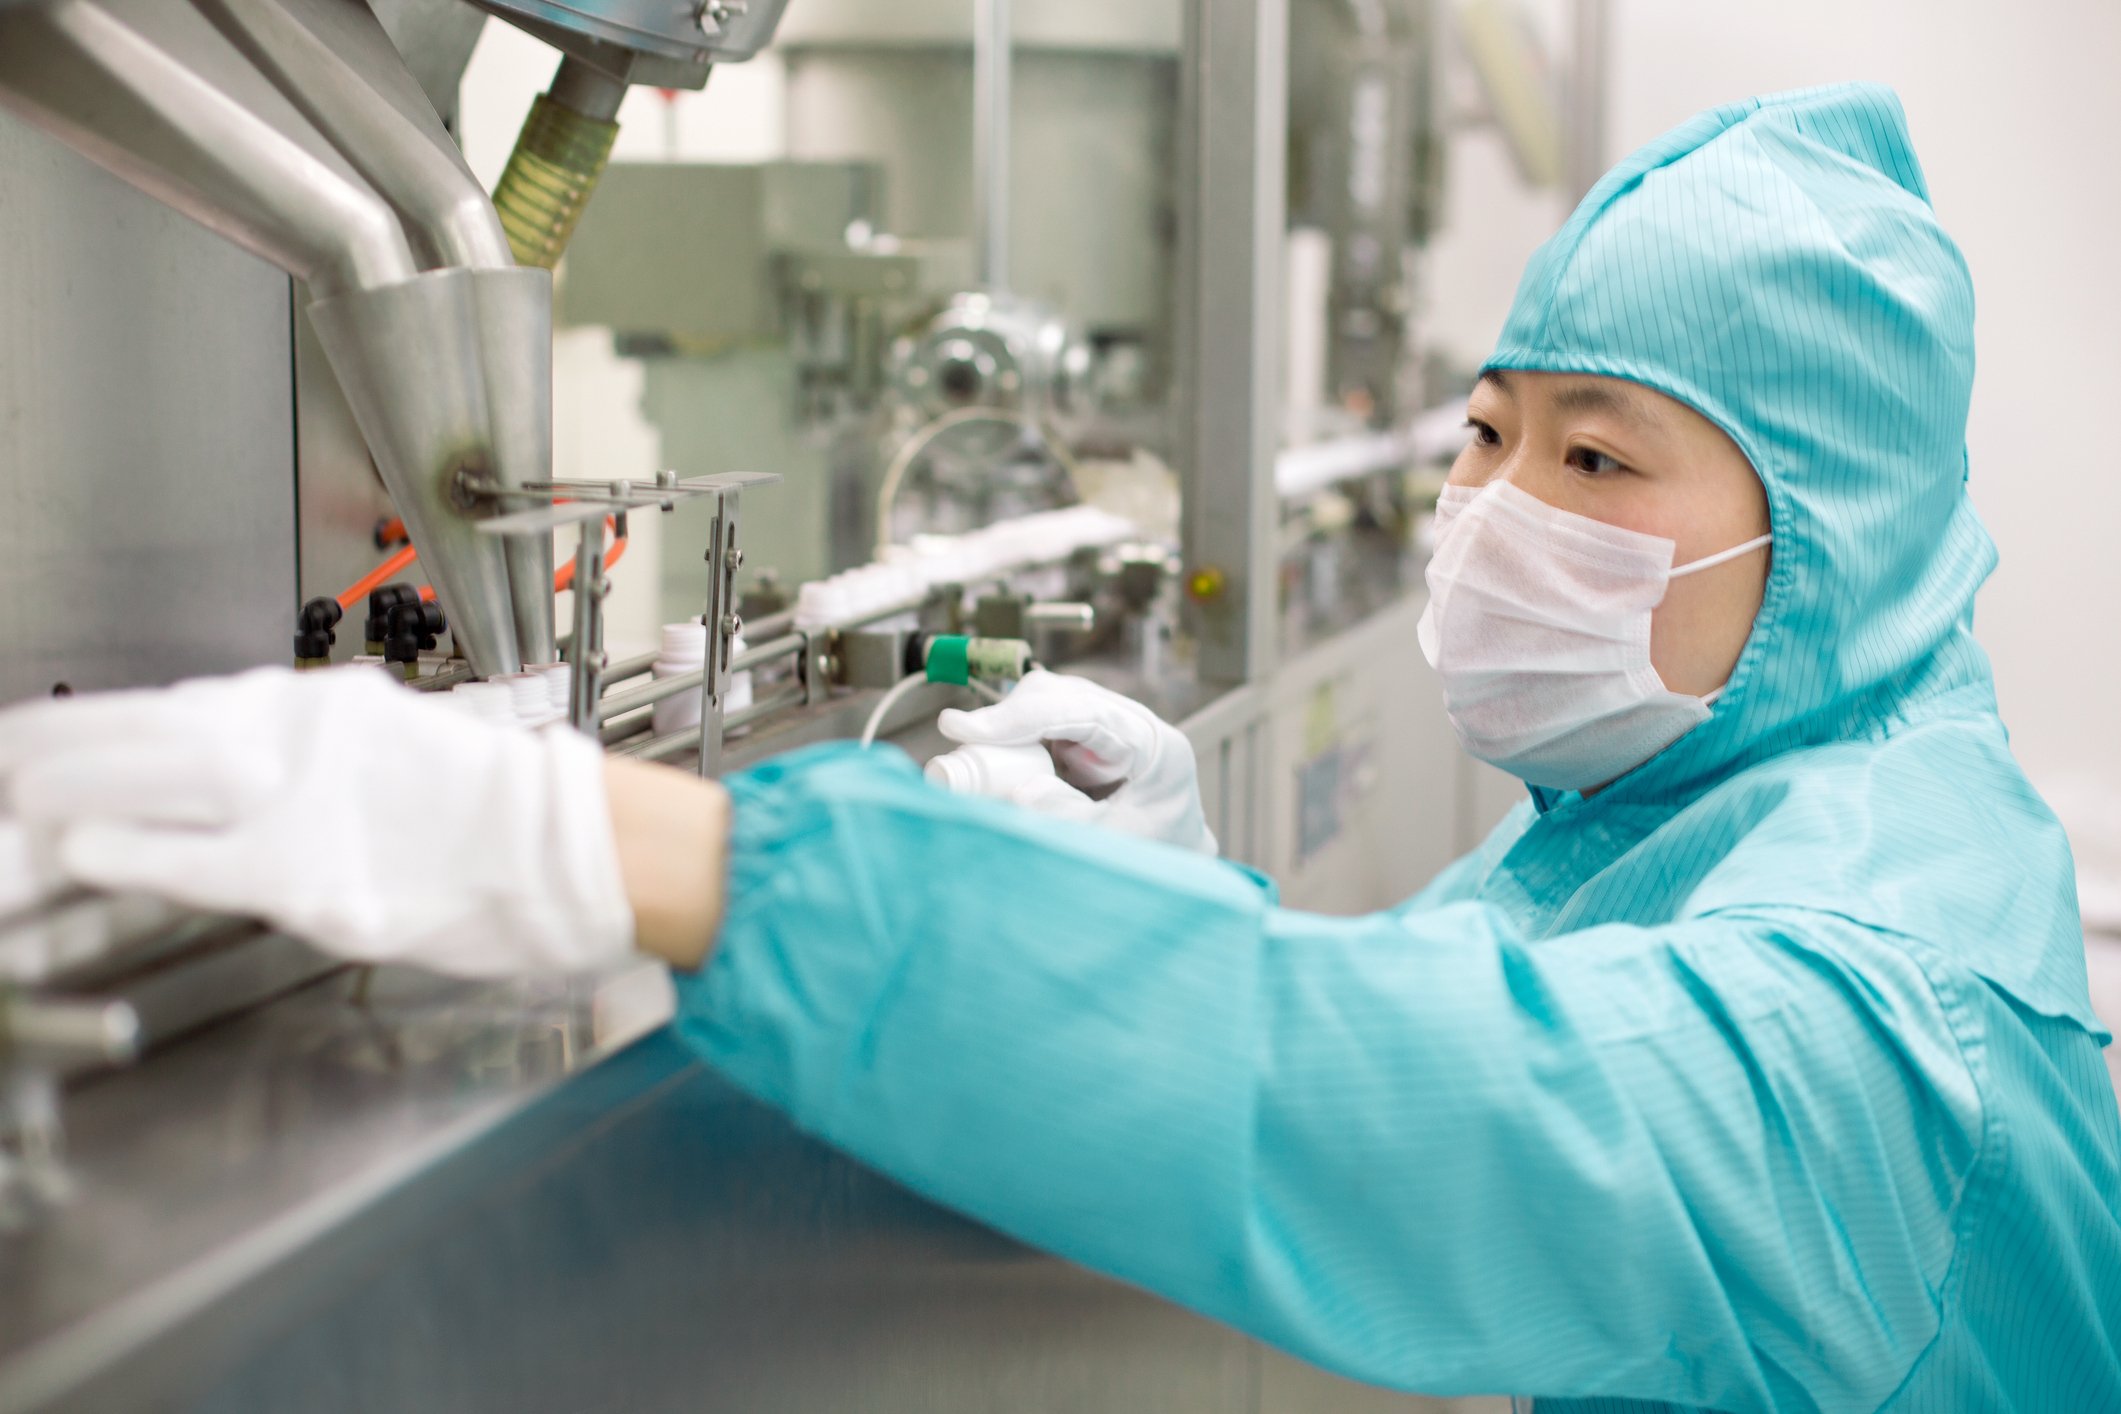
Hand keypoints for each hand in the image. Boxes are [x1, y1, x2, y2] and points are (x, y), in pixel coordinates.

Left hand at [0, 666, 662, 977]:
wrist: (573, 850)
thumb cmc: (497, 816)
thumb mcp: (391, 752)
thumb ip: (304, 759)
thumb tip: (216, 775)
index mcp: (322, 706)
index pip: (182, 706)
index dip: (101, 725)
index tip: (46, 734)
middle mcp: (304, 734)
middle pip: (150, 730)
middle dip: (60, 745)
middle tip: (5, 756)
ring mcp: (303, 797)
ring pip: (155, 776)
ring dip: (70, 784)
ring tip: (15, 795)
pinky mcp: (309, 868)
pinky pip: (192, 856)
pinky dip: (127, 847)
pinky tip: (80, 847)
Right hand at [936, 670, 1216, 854]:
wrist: (1169, 868)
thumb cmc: (1153, 861)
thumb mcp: (1111, 846)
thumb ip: (1067, 819)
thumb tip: (1016, 791)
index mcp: (1156, 747)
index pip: (1084, 711)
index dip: (1023, 715)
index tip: (965, 728)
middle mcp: (1133, 726)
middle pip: (1061, 696)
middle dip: (1008, 717)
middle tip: (962, 745)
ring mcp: (1109, 729)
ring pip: (1047, 704)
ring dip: (1008, 727)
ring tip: (978, 759)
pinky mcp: (1086, 741)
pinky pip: (1042, 725)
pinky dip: (1014, 740)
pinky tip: (996, 762)